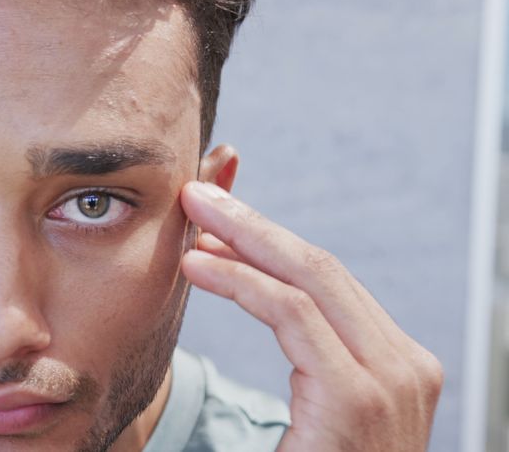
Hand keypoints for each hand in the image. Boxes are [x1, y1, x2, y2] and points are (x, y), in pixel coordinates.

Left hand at [179, 181, 442, 450]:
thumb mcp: (306, 400)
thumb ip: (293, 336)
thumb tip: (240, 273)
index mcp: (392, 367)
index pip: (328, 284)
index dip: (267, 241)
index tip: (214, 217)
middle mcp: (405, 368)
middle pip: (322, 270)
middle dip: (253, 224)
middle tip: (196, 193)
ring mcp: (391, 382)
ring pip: (309, 281)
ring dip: (242, 240)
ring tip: (189, 216)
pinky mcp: (356, 401)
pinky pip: (292, 317)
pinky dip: (240, 282)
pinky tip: (197, 265)